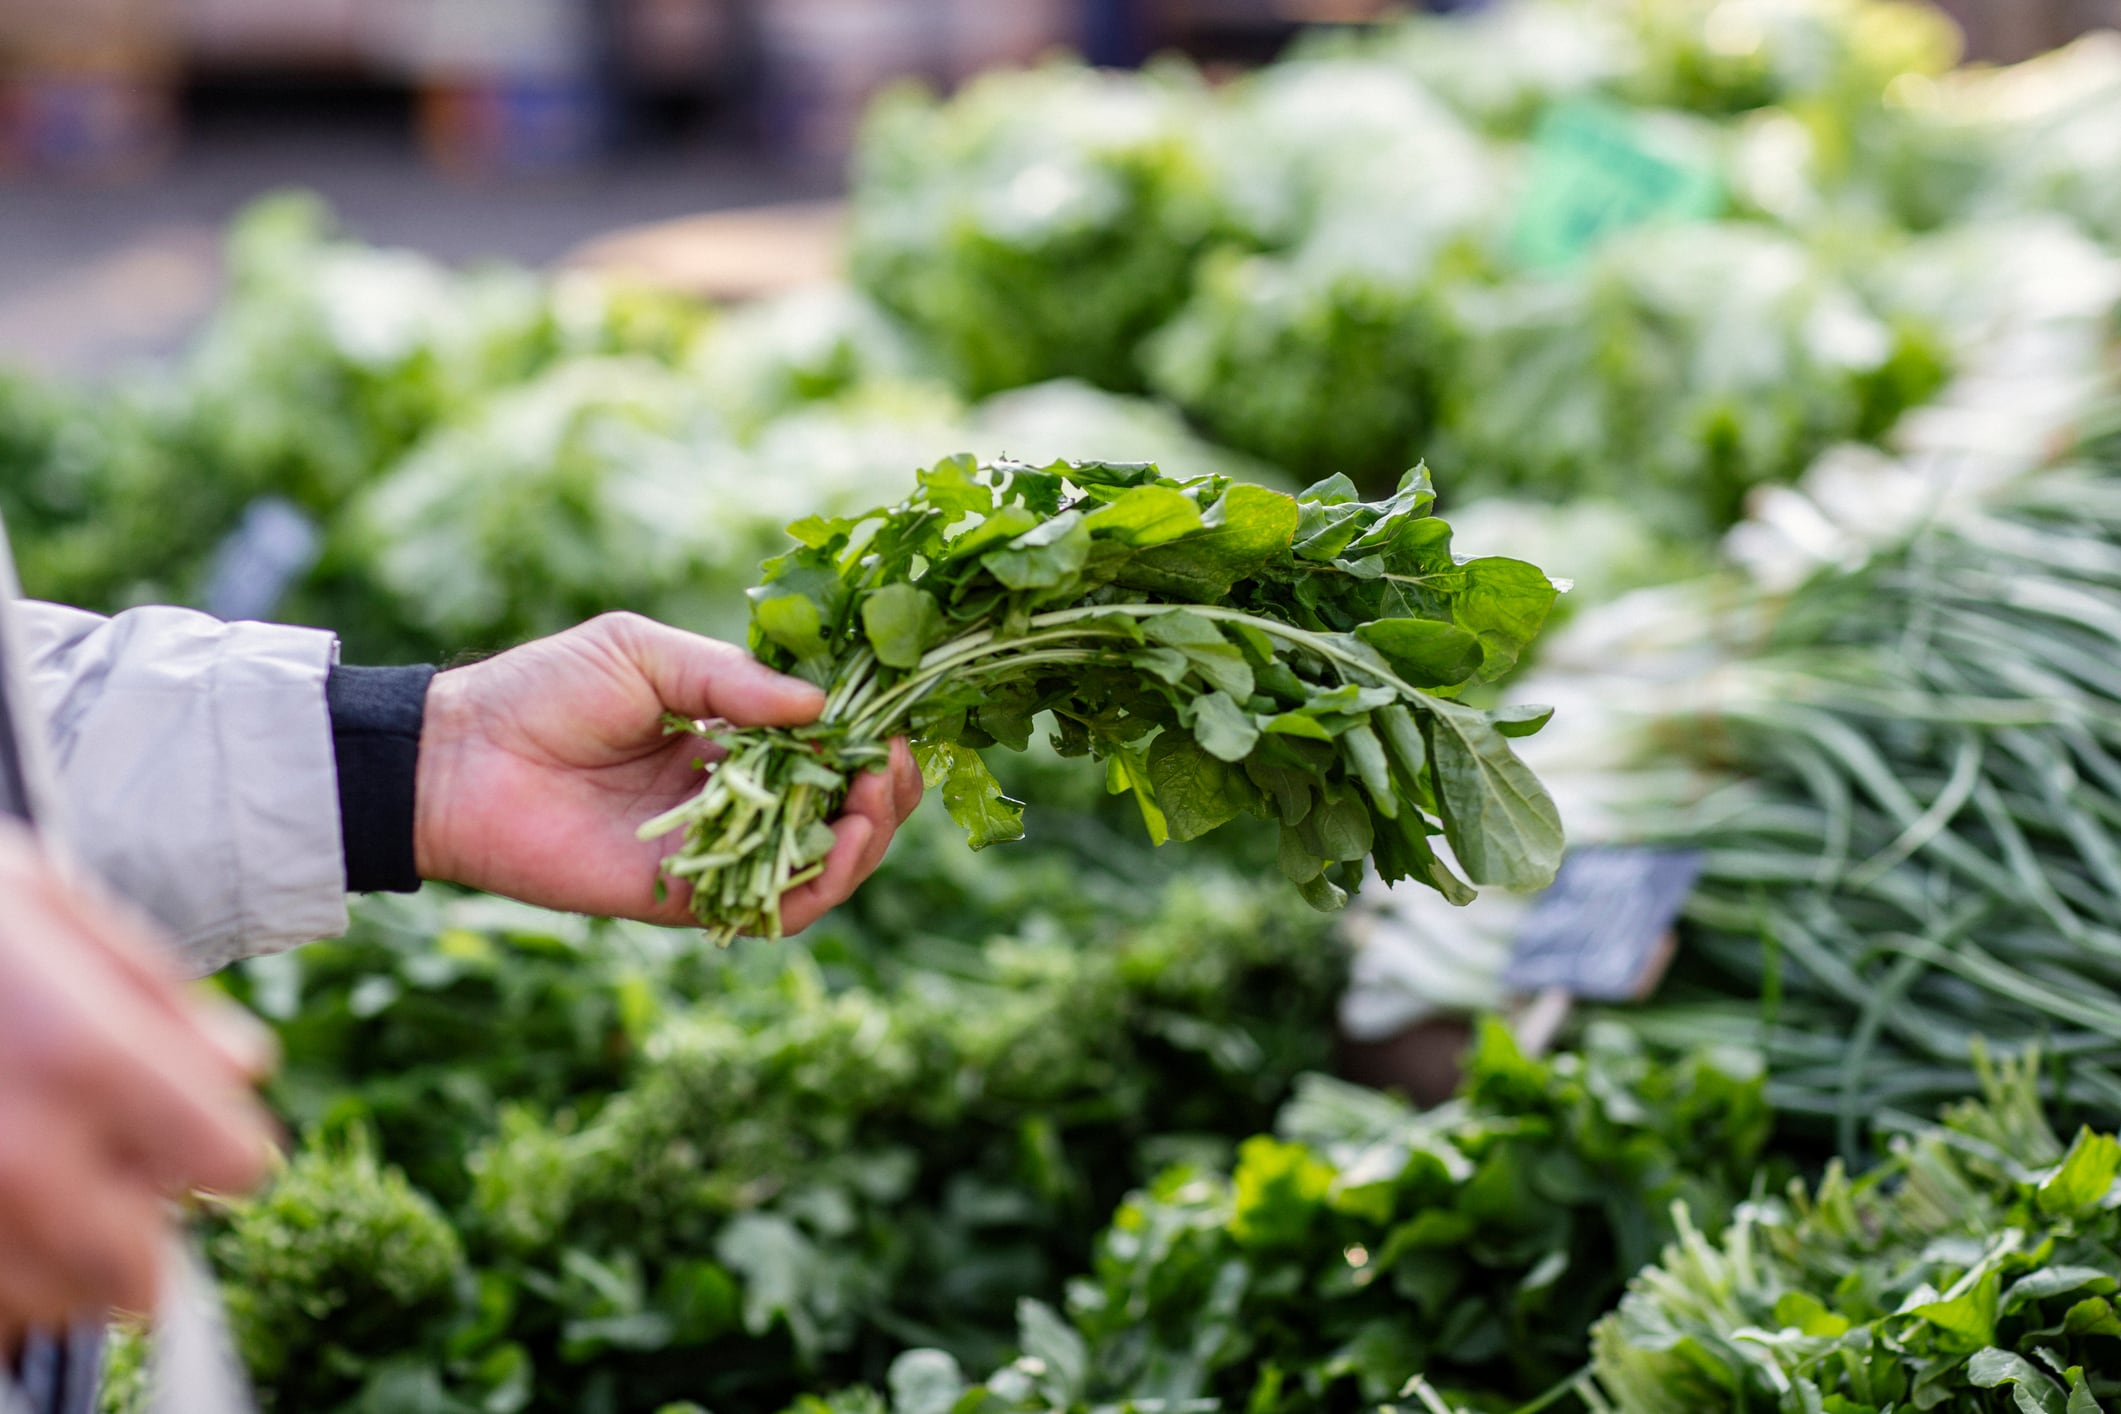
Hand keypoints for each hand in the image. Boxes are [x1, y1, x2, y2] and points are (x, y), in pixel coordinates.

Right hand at [0, 823, 274, 1341]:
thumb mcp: (42, 902)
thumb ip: (154, 992)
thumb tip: (244, 1066)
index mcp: (81, 1056)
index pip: (229, 1163)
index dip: (225, 1145)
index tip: (201, 1131)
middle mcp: (16, 1158)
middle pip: (140, 1273)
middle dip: (144, 1232)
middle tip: (117, 1177)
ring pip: (52, 1307)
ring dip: (65, 1266)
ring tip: (37, 1189)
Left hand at [414, 613, 922, 929]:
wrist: (457, 760)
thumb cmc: (541, 690)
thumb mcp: (645, 654)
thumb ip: (731, 681)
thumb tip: (819, 707)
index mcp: (729, 737)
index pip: (827, 747)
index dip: (872, 737)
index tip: (897, 718)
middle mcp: (733, 799)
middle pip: (841, 811)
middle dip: (885, 792)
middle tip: (894, 765)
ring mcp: (714, 852)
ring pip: (821, 865)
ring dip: (866, 839)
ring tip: (873, 802)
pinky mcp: (684, 900)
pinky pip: (769, 910)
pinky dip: (815, 887)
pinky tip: (835, 845)